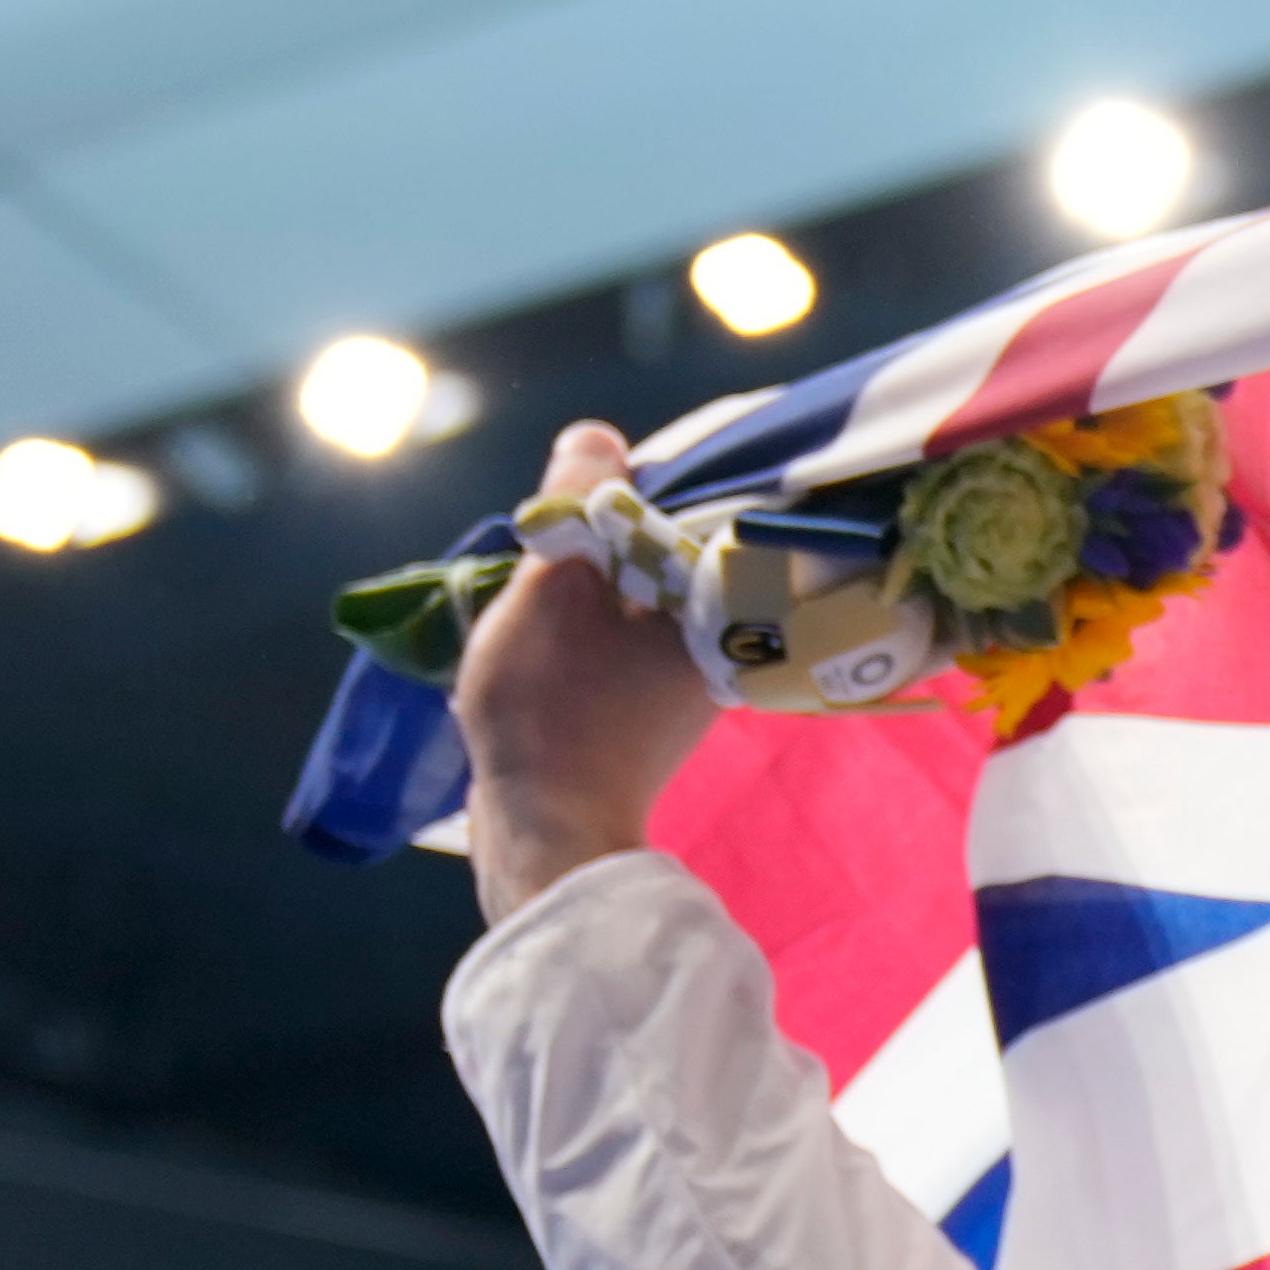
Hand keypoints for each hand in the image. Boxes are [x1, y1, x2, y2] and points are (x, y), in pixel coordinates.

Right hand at [453, 420, 719, 921]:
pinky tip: (551, 614)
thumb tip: (598, 438)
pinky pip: (626, 628)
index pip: (710, 502)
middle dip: (613, 526)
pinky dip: (592, 612)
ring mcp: (689, 673)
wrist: (544, 832)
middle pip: (671, 543)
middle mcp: (725, 636)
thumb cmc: (552, 708)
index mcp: (723, 603)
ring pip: (642, 585)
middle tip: (561, 523)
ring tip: (549, 567)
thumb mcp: (554, 585)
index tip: (600, 474)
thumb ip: (581, 503)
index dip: (646, 478)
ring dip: (597, 569)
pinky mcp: (650, 700)